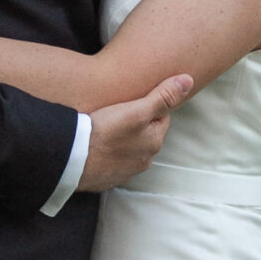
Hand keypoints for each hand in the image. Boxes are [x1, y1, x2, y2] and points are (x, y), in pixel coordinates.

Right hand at [77, 76, 192, 191]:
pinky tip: (95, 146)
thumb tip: (188, 80)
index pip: (160, 117)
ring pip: (129, 149)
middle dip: (135, 124)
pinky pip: (112, 162)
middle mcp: (144, 160)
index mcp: (154, 142)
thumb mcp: (136, 109)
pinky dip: (107, 154)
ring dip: (121, 140)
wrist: (72, 159)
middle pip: (145, 134)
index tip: (132, 101)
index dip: (148, 106)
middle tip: (116, 112)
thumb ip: (163, 96)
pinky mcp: (107, 179)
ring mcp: (125, 172)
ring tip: (104, 128)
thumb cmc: (104, 132)